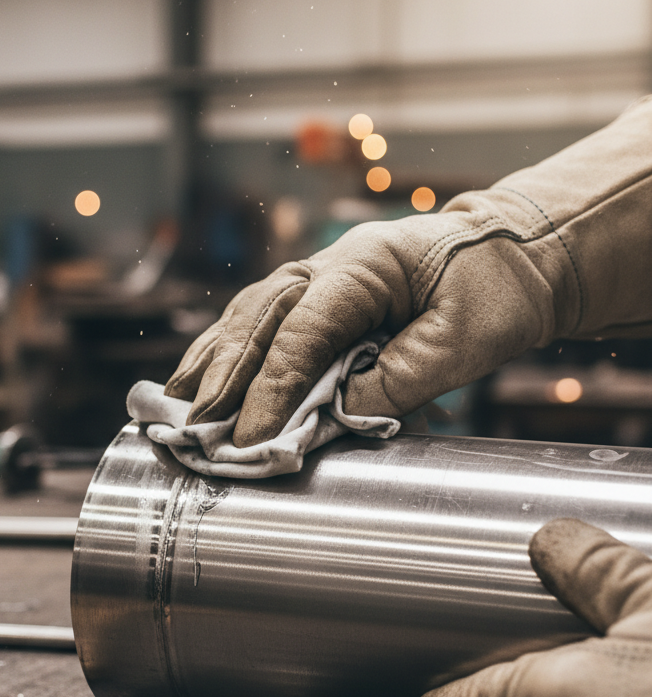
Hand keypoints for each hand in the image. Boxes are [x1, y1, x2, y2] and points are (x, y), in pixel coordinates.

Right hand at [166, 97, 651, 446]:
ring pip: (250, 316)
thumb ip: (398, 379)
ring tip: (176, 403)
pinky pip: (265, 323)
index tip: (252, 441)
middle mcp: (328, 266)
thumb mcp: (463, 342)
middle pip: (257, 319)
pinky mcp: (322, 298)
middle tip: (191, 426)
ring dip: (212, 362)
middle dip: (221, 376)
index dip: (270, 391)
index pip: (299, 334)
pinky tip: (206, 379)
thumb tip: (335, 418)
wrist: (520, 255)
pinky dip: (231, 352)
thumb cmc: (498, 290)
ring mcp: (321, 277)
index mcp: (362, 266)